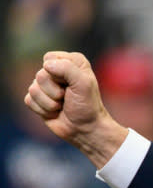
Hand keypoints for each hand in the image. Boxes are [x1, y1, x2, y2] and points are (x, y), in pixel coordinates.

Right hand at [24, 51, 127, 168]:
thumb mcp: (84, 84)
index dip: (58, 73)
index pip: (49, 58)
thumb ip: (67, 68)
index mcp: (72, 62)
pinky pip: (29, 100)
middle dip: (55, 91)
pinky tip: (55, 112)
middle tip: (68, 98)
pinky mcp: (38, 99)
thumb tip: (46, 66)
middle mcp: (58, 71)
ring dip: (50, 103)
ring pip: (33, 89)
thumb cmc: (88, 106)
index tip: (72, 85)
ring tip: (62, 106)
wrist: (86, 129)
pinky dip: (43, 110)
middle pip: (40, 75)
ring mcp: (46, 85)